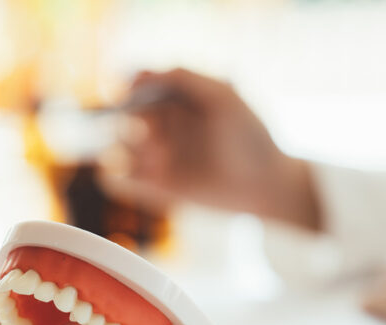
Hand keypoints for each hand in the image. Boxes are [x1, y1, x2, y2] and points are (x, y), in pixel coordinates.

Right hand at [106, 68, 320, 230]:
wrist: (264, 183)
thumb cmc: (249, 136)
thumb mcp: (222, 96)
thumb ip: (184, 78)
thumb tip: (141, 75)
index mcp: (178, 102)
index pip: (140, 87)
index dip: (131, 87)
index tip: (132, 91)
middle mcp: (165, 128)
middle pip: (127, 117)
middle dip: (138, 122)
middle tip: (160, 135)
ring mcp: (160, 158)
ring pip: (121, 149)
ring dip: (133, 151)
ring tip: (160, 160)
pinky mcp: (159, 187)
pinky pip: (123, 181)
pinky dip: (120, 179)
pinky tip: (142, 177)